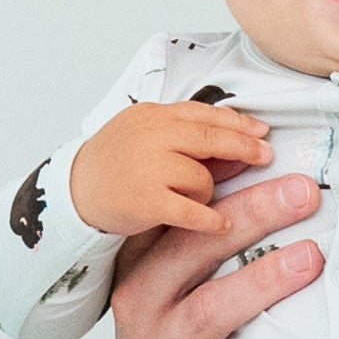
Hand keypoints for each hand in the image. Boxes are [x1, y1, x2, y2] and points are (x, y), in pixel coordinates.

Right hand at [68, 99, 271, 238]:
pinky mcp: (146, 201)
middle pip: (210, 138)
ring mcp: (147, 168)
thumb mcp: (148, 137)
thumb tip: (242, 142)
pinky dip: (209, 219)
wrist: (73, 193)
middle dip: (243, 147)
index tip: (261, 131)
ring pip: (203, 177)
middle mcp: (149, 136)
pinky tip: (220, 224)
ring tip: (193, 198)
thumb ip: (189, 136)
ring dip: (207, 191)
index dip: (237, 123)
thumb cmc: (115, 166)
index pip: (203, 114)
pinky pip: (192, 211)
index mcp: (152, 116)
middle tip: (265, 155)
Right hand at [110, 174, 323, 338]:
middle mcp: (141, 311)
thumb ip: (209, 247)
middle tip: (304, 194)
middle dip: (250, 218)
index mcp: (144, 271)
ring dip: (261, 284)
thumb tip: (279, 180)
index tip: (269, 157)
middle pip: (193, 253)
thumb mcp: (178, 295)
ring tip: (310, 259)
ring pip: (207, 316)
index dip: (221, 185)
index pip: (177, 218)